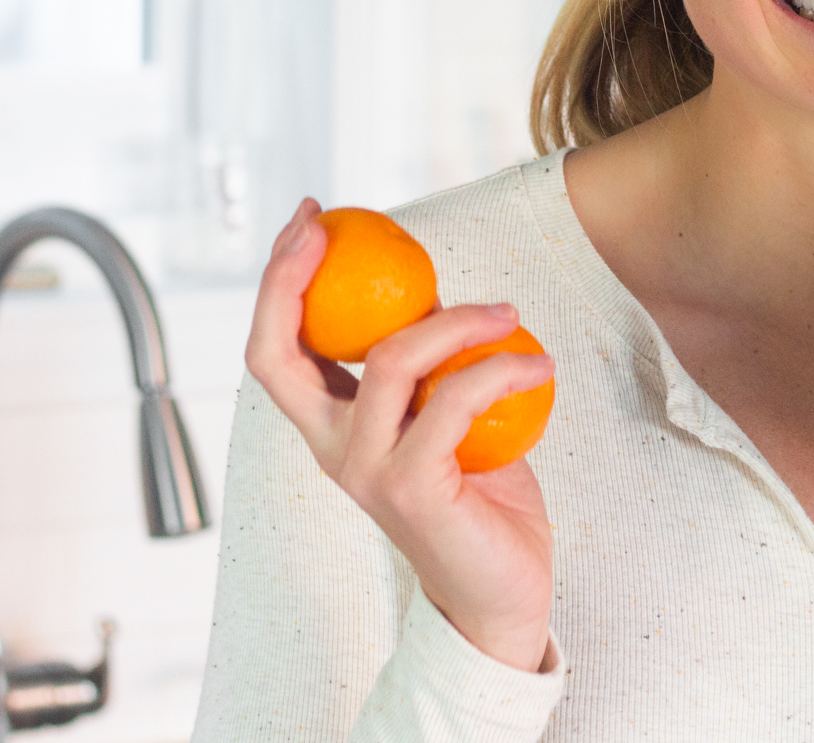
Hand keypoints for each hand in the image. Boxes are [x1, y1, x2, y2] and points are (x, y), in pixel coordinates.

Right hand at [244, 198, 557, 670]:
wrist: (501, 593)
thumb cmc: (478, 498)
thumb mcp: (444, 414)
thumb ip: (427, 364)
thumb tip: (433, 289)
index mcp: (330, 427)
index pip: (274, 348)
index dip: (279, 280)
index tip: (309, 220)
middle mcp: (331, 448)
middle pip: (282, 351)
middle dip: (296, 276)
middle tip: (343, 228)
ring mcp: (366, 469)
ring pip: (390, 360)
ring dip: (457, 319)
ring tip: (510, 313)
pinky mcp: (412, 487)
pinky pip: (454, 400)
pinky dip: (501, 367)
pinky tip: (539, 366)